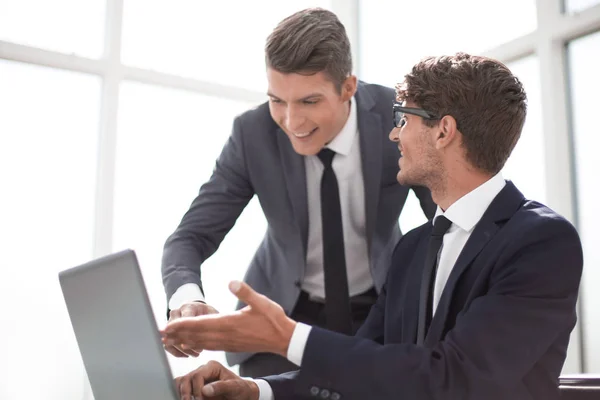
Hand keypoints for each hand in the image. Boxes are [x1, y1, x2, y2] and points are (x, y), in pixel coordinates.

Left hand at [161, 281, 295, 356]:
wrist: (283, 339)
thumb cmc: (273, 320)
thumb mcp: (260, 302)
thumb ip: (245, 292)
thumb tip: (231, 282)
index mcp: (230, 323)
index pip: (201, 324)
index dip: (183, 325)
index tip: (169, 325)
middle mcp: (226, 335)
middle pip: (196, 336)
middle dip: (178, 335)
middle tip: (160, 335)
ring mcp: (228, 343)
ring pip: (201, 343)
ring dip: (184, 341)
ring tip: (170, 340)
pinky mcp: (231, 346)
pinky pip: (210, 346)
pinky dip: (197, 345)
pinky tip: (192, 344)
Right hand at [166, 301, 217, 356]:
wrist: (197, 309)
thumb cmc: (206, 312)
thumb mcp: (211, 313)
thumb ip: (211, 320)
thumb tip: (215, 331)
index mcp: (188, 307)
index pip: (184, 321)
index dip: (189, 334)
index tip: (198, 343)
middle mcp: (176, 313)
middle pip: (175, 331)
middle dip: (186, 343)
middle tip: (199, 351)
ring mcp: (170, 323)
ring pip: (170, 339)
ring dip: (182, 349)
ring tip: (195, 354)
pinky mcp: (169, 332)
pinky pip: (167, 345)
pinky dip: (176, 352)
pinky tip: (187, 355)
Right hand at [175, 360, 258, 399]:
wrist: (241, 395)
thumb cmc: (240, 389)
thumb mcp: (235, 387)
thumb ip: (222, 386)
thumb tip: (205, 390)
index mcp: (212, 366)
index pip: (197, 375)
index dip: (197, 389)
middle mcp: (202, 370)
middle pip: (185, 378)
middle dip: (186, 393)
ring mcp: (197, 378)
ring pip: (180, 382)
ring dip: (182, 393)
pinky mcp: (194, 387)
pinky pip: (181, 388)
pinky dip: (182, 394)